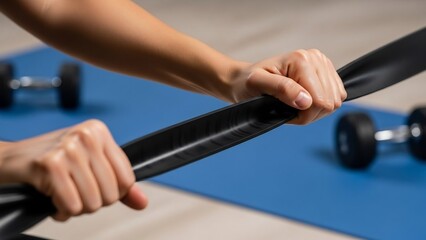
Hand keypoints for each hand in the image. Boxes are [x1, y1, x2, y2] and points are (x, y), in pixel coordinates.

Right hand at [0, 120, 147, 220]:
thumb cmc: (51, 162)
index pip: (127, 179)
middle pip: (110, 194)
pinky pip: (71, 205)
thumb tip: (142, 202)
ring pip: (92, 202)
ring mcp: (69, 147)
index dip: (112, 193)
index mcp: (99, 132)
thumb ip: (118, 185)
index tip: (95, 188)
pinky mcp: (50, 163)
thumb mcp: (89, 166)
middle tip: (74, 192)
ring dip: (76, 208)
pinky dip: (62, 211)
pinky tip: (52, 199)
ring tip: (63, 195)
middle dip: (92, 202)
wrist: (9, 160)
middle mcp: (86, 135)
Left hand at [229, 49, 346, 124]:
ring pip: (335, 101)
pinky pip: (337, 97)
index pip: (319, 101)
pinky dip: (319, 105)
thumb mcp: (257, 85)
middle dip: (309, 113)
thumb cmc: (248, 83)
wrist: (246, 78)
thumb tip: (306, 100)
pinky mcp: (327, 71)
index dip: (303, 115)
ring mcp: (323, 63)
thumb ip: (281, 89)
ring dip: (314, 110)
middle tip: (287, 107)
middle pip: (330, 102)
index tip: (283, 110)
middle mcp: (316, 58)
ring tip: (293, 103)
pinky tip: (303, 99)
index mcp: (301, 59)